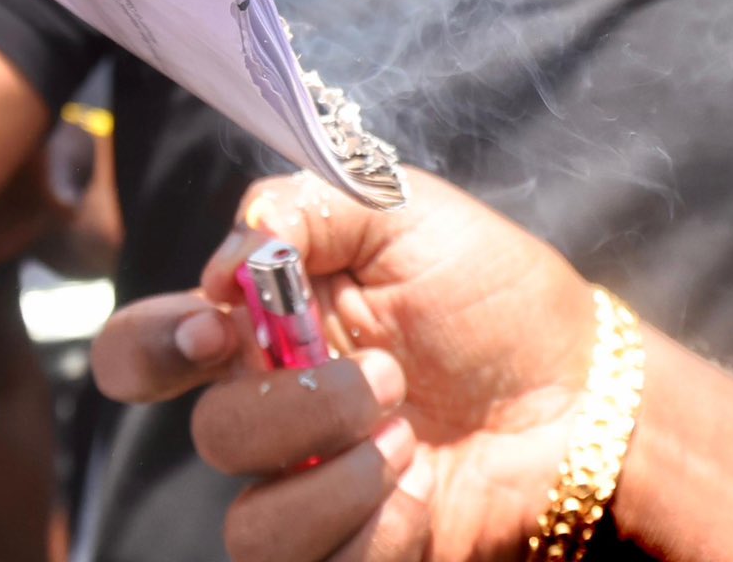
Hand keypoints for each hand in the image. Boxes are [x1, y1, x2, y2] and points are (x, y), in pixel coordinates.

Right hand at [92, 169, 601, 561]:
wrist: (584, 388)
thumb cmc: (490, 290)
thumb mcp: (405, 212)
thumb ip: (308, 206)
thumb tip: (228, 258)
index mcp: (264, 326)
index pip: (148, 347)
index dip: (153, 346)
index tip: (220, 328)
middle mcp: (273, 412)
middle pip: (207, 433)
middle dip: (288, 408)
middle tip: (376, 377)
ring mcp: (311, 492)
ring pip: (253, 522)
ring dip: (338, 473)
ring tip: (411, 432)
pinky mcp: (356, 553)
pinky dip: (379, 525)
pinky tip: (427, 486)